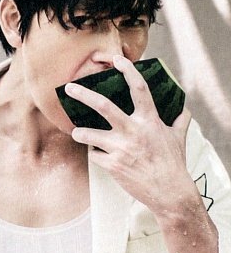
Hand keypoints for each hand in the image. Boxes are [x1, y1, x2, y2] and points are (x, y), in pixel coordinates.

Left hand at [65, 55, 193, 214]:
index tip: (117, 61)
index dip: (128, 71)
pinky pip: (94, 155)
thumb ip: (179, 121)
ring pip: (88, 135)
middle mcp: (133, 131)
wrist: (169, 192)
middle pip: (103, 106)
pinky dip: (95, 155)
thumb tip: (184, 110)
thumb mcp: (178, 138)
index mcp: (149, 121)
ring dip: (79, 133)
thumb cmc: (173, 163)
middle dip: (83, 95)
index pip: (139, 88)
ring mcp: (121, 149)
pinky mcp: (112, 165)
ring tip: (77, 133)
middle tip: (69, 88)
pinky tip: (101, 157)